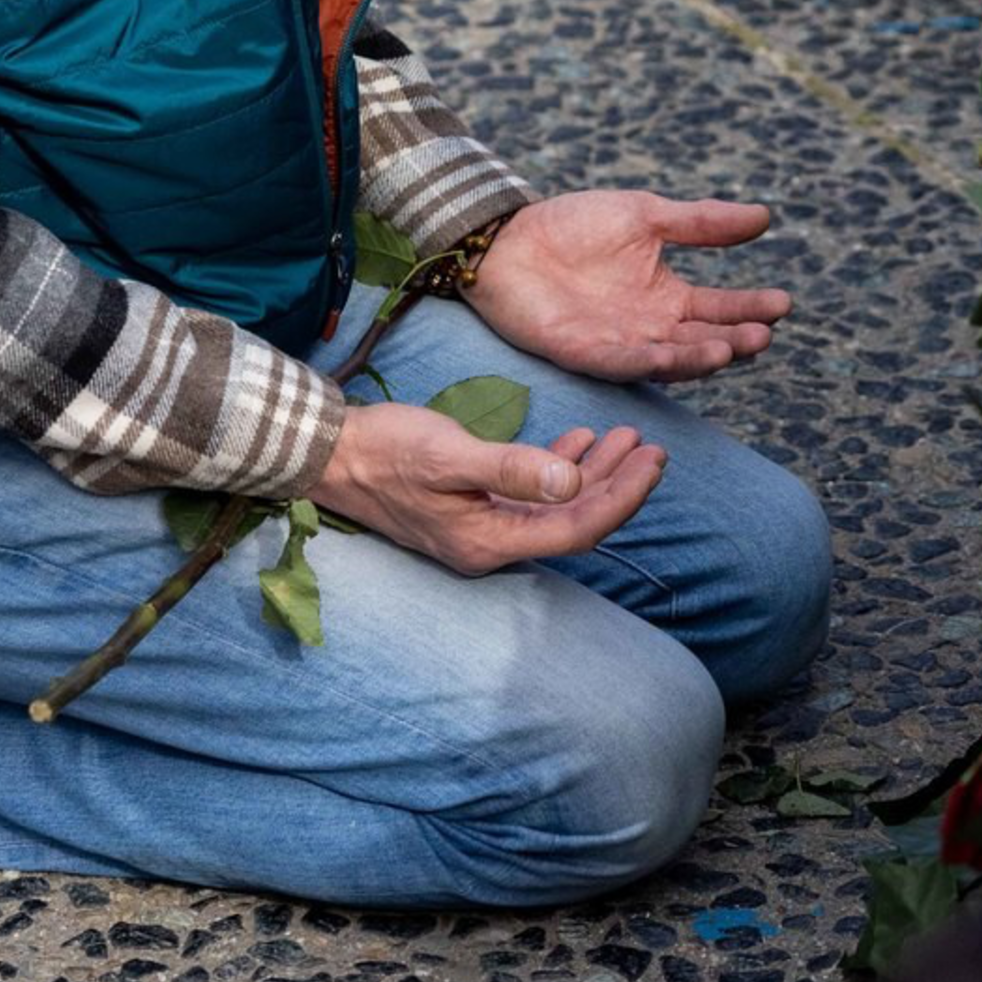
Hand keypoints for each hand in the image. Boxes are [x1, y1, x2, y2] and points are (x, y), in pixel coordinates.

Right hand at [307, 409, 665, 576]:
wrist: (328, 454)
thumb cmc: (385, 450)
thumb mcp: (449, 454)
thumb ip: (511, 469)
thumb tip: (570, 480)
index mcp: (489, 541)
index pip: (576, 528)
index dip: (621, 498)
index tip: (652, 462)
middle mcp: (490, 544)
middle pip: (572, 521)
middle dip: (617, 485)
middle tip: (652, 448)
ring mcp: (479, 528)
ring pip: (554, 507)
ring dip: (592, 473)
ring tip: (625, 436)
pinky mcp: (470, 508)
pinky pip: (529, 497)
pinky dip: (557, 469)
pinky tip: (577, 443)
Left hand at [467, 190, 792, 382]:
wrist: (508, 236)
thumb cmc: (574, 225)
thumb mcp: (645, 216)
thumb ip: (701, 223)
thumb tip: (765, 217)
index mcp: (667, 297)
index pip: (720, 309)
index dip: (751, 308)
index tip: (784, 302)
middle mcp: (649, 328)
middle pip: (702, 341)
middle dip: (734, 339)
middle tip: (765, 333)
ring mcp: (617, 344)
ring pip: (668, 360)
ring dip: (698, 358)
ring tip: (731, 348)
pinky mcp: (581, 352)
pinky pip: (618, 362)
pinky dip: (644, 361)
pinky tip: (668, 355)